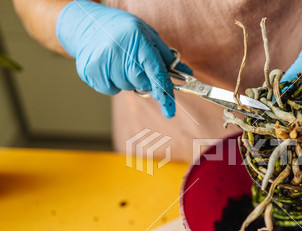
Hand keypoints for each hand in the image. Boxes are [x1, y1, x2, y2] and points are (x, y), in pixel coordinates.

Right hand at [56, 0, 190, 117]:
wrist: (88, 23)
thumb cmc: (124, 31)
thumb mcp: (148, 36)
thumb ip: (166, 57)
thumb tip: (187, 74)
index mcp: (138, 39)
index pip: (156, 72)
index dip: (165, 93)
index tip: (170, 111)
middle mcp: (120, 49)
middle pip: (142, 83)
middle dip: (144, 80)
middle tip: (136, 64)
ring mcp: (103, 61)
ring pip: (127, 87)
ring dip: (127, 80)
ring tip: (119, 61)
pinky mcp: (91, 71)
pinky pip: (111, 90)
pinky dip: (113, 83)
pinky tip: (109, 67)